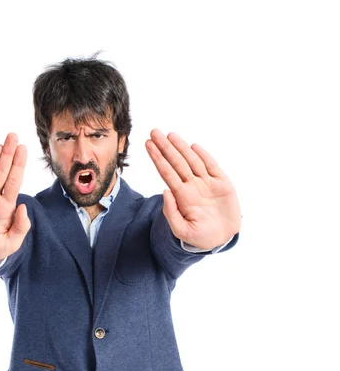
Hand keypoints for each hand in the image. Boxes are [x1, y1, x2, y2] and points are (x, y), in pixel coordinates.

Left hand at [146, 129, 240, 249]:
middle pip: (176, 163)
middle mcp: (192, 186)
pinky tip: (193, 146)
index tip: (148, 145)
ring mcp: (207, 183)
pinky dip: (203, 156)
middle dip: (165, 147)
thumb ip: (172, 213)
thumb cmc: (200, 236)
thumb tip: (165, 192)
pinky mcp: (222, 184)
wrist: (222, 239)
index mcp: (182, 196)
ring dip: (181, 147)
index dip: (158, 158)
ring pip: (192, 161)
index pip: (167, 173)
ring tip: (170, 135)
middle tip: (154, 132)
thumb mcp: (182, 231)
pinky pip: (212, 166)